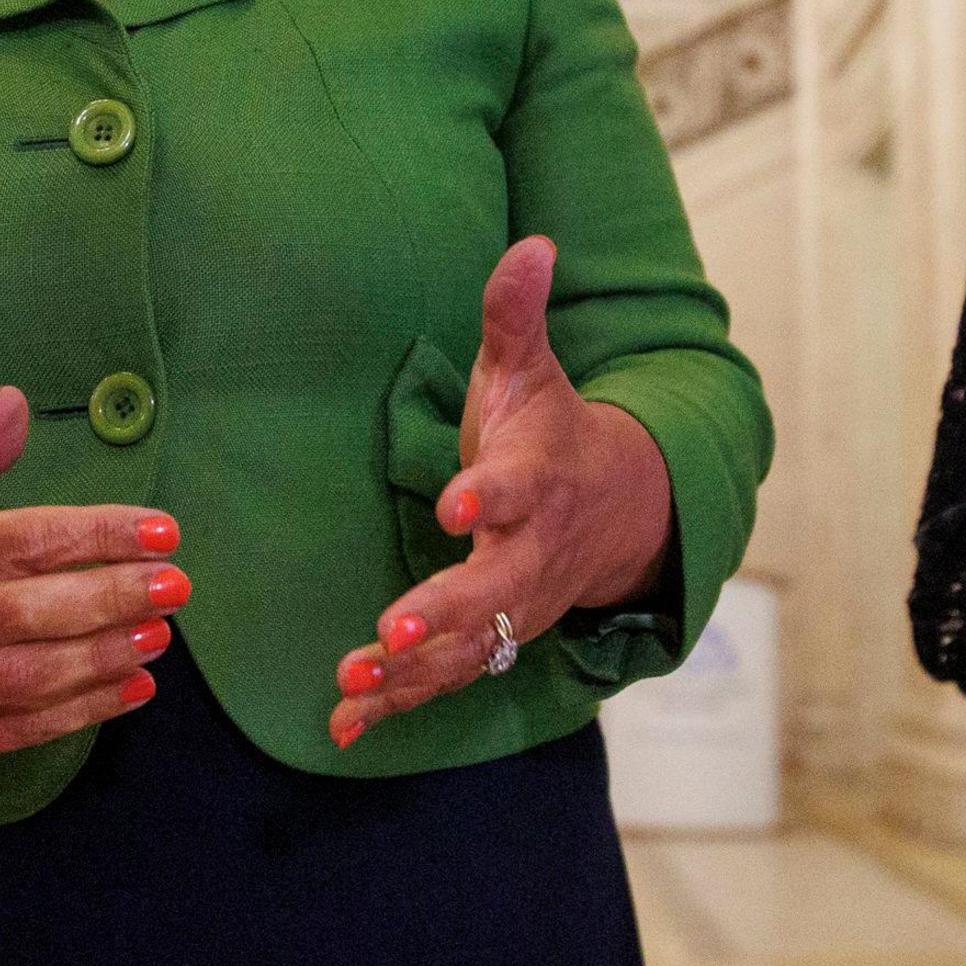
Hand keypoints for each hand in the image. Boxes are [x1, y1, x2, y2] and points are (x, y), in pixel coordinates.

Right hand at [0, 387, 178, 757]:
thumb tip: (14, 402)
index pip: (26, 539)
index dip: (99, 535)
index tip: (159, 530)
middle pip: (34, 610)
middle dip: (113, 597)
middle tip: (174, 585)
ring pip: (32, 675)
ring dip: (104, 657)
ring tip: (157, 635)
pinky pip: (20, 727)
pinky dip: (80, 712)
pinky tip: (130, 687)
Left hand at [329, 237, 670, 748]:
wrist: (622, 512)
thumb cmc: (554, 432)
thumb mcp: (533, 369)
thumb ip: (517, 313)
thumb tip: (533, 241)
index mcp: (540, 480)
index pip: (519, 488)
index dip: (490, 494)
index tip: (457, 502)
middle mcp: (531, 552)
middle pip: (494, 588)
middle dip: (445, 610)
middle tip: (393, 629)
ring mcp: (515, 605)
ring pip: (468, 647)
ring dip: (412, 670)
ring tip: (354, 683)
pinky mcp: (492, 638)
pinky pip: (446, 678)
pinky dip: (399, 705)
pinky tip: (344, 724)